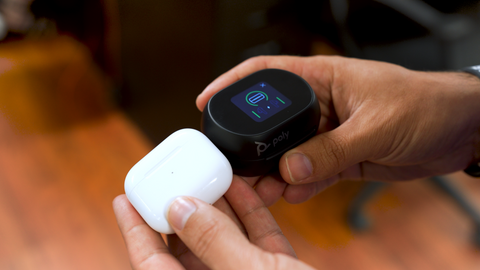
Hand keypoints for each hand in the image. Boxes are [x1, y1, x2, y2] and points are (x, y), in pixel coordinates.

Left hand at [113, 175, 313, 269]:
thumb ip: (214, 244)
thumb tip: (180, 208)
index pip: (151, 265)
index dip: (134, 231)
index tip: (124, 200)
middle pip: (187, 248)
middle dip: (182, 210)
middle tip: (176, 178)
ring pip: (223, 242)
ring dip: (218, 208)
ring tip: (210, 176)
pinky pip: (255, 243)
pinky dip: (250, 217)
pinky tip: (243, 192)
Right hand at [197, 56, 479, 204]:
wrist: (458, 130)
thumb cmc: (425, 105)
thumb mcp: (376, 126)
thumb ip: (331, 149)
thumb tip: (291, 169)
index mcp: (323, 79)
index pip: (266, 74)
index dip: (232, 84)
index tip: (206, 101)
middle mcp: (320, 105)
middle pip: (272, 122)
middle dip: (251, 144)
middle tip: (234, 166)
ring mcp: (328, 133)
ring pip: (288, 152)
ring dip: (273, 172)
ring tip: (261, 191)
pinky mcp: (340, 158)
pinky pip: (310, 173)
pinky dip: (298, 185)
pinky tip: (291, 195)